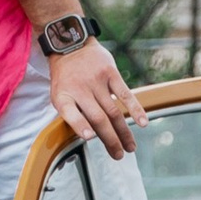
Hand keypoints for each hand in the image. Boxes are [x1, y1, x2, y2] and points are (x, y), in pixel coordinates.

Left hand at [48, 37, 143, 159]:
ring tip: (130, 147)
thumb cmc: (65, 77)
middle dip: (110, 139)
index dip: (80, 125)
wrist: (70, 44)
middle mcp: (80, 89)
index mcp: (63, 96)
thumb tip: (88, 136)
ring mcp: (96, 80)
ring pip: (113, 111)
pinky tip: (142, 122)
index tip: (89, 138)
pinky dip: (135, 109)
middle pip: (98, 118)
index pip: (70, 113)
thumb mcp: (58, 94)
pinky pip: (125, 94)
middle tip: (118, 155)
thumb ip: (71, 113)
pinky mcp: (110, 73)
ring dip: (123, 132)